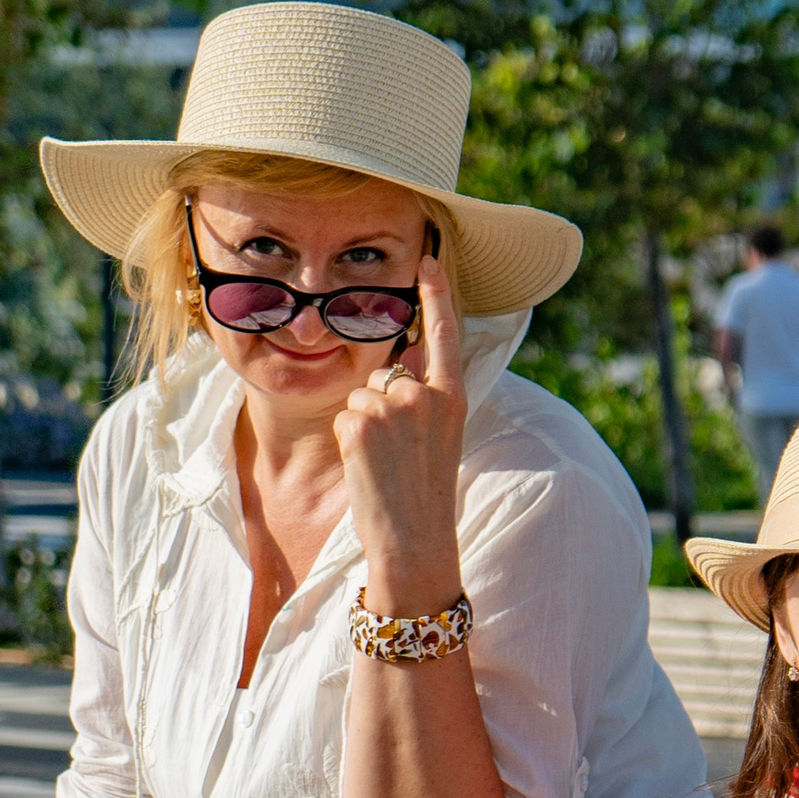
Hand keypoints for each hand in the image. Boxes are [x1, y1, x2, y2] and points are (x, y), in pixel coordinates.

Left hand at [337, 254, 467, 614]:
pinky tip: (367, 466)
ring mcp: (394, 407)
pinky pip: (344, 412)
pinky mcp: (361, 423)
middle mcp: (427, 395)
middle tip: (396, 451)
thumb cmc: (426, 494)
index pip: (443, 333)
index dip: (437, 294)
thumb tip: (405, 354)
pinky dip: (347, 437)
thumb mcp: (441, 437)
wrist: (415, 539)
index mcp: (454, 397)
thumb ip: (426, 393)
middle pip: (386, 370)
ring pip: (361, 392)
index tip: (429, 259)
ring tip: (383, 461)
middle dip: (380, 400)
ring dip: (362, 422)